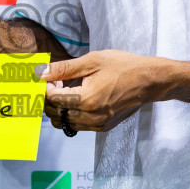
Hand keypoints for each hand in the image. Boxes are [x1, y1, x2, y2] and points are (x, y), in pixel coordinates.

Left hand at [39, 51, 170, 131]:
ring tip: (68, 90)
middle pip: (55, 114)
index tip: (51, 76)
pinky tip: (78, 98)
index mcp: (87, 99)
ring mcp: (97, 124)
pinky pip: (77, 125)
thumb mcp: (92, 61)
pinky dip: (71, 114)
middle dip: (49, 99)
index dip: (45, 87)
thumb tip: (40, 72)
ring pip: (64, 123)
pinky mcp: (102, 127)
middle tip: (57, 82)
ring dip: (59, 108)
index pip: (52, 99)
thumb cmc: (123, 66)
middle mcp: (91, 117)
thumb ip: (64, 69)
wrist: (149, 81)